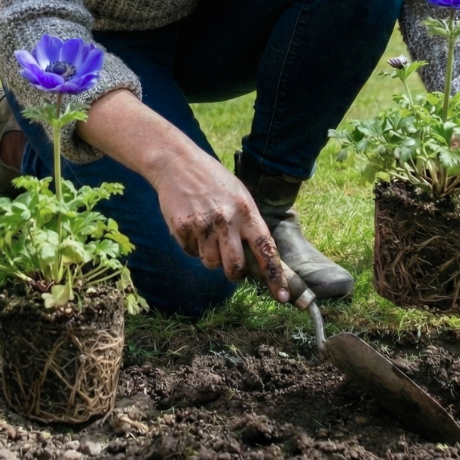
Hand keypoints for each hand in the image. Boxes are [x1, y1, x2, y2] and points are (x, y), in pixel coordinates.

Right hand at [78, 88, 288, 304]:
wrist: (177, 163)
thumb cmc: (212, 180)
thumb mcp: (239, 195)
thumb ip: (248, 223)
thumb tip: (259, 258)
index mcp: (246, 211)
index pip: (265, 249)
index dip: (275, 275)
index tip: (282, 296)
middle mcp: (226, 220)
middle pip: (235, 267)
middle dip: (234, 274)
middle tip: (231, 267)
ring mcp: (203, 225)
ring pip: (211, 263)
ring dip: (211, 257)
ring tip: (207, 234)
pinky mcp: (183, 229)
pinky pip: (192, 253)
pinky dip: (193, 246)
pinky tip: (192, 225)